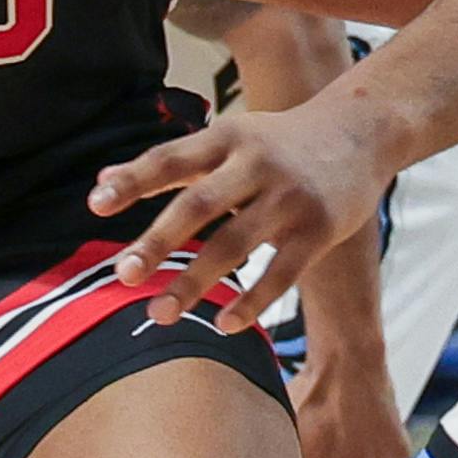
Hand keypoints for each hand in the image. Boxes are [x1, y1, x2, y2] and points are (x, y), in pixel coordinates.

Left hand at [91, 96, 399, 327]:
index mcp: (227, 136)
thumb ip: (169, 162)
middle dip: (159, 240)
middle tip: (122, 274)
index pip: (170, 157)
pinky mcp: (320, 228)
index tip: (95, 205)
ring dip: (195, 281)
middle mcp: (257, 162)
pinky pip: (281, 273)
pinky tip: (222, 325)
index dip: (132, 180)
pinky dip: (251, 302)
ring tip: (159, 313)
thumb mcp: (228, 136)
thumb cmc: (278, 141)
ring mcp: (291, 197)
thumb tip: (100, 183)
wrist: (362, 131)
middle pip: (199, 203)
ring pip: (236, 244)